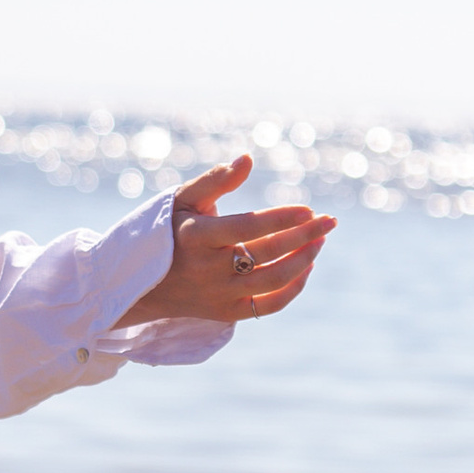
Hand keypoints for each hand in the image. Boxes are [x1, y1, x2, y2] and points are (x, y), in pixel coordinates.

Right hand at [120, 154, 333, 325]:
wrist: (143, 285)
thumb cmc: (171, 231)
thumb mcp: (183, 200)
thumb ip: (216, 180)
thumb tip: (248, 159)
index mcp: (197, 236)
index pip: (249, 226)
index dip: (283, 218)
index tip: (309, 209)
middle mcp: (208, 268)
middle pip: (269, 251)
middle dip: (306, 234)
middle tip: (329, 221)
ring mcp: (219, 294)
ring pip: (274, 279)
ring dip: (304, 259)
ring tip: (319, 241)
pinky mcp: (227, 313)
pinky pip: (270, 305)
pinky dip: (294, 287)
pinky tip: (306, 266)